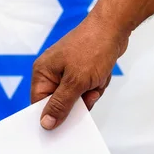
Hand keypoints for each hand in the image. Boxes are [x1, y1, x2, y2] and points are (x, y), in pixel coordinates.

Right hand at [30, 13, 128, 129]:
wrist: (114, 27)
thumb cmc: (92, 49)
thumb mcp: (76, 82)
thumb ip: (60, 105)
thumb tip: (45, 124)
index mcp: (43, 72)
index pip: (39, 103)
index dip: (51, 115)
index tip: (64, 126)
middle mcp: (52, 71)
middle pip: (60, 103)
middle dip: (78, 101)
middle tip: (88, 92)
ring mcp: (67, 70)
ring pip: (77, 97)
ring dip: (90, 92)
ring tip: (97, 78)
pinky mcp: (81, 69)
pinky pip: (87, 89)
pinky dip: (97, 85)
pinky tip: (102, 74)